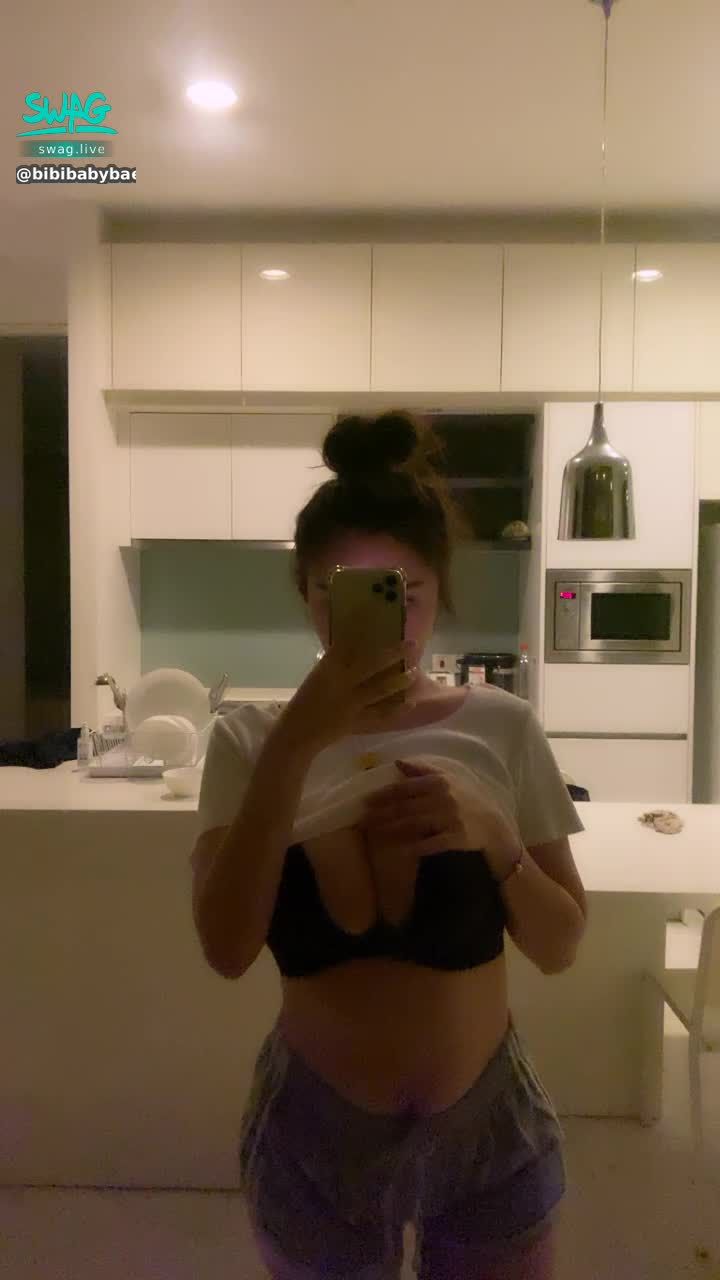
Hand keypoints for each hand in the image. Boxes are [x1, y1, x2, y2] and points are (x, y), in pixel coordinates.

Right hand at [279, 629, 418, 756]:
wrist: (298, 732)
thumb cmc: (307, 700)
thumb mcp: (318, 676)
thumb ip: (336, 662)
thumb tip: (357, 645)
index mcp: (328, 669)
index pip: (346, 643)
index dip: (361, 626)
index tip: (376, 613)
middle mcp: (341, 684)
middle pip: (371, 665)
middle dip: (393, 654)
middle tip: (412, 645)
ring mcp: (351, 704)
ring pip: (380, 690)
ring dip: (399, 681)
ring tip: (414, 672)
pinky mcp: (357, 722)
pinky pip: (381, 715)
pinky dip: (396, 709)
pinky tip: (410, 702)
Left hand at [359, 758, 522, 874]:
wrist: (494, 825)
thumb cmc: (468, 799)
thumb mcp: (449, 779)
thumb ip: (423, 770)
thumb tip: (398, 762)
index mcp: (439, 782)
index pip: (405, 788)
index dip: (383, 795)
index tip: (365, 800)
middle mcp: (443, 798)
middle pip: (405, 807)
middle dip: (381, 814)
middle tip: (362, 819)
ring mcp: (450, 818)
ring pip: (414, 824)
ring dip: (392, 829)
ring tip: (375, 833)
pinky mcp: (456, 837)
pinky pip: (431, 843)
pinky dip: (416, 847)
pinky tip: (401, 850)